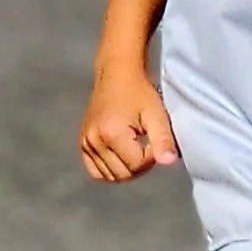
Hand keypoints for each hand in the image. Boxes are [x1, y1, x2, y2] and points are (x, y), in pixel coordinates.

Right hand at [79, 65, 181, 181]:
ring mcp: (86, 143)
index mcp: (111, 133)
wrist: (116, 74)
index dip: (151, 156)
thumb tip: (169, 162)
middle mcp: (94, 140)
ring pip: (111, 176)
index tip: (152, 137)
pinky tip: (121, 154)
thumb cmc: (139, 92)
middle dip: (139, 164)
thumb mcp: (156, 114)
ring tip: (134, 146)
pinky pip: (96, 171)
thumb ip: (163, 140)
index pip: (137, 165)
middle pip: (123, 174)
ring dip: (127, 168)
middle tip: (145, 143)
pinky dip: (111, 169)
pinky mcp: (83, 144)